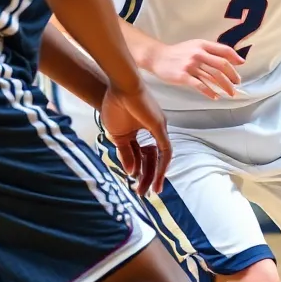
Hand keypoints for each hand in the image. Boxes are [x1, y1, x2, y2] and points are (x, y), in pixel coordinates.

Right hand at [100, 82, 171, 196]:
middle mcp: (153, 130)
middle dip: (147, 177)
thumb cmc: (115, 105)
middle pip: (152, 159)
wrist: (119, 87)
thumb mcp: (118, 136)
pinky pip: (165, 150)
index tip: (134, 184)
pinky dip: (162, 165)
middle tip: (143, 194)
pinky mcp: (160, 127)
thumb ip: (125, 154)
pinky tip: (158, 177)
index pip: (141, 155)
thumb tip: (130, 172)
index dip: (138, 170)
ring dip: (156, 175)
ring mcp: (158, 128)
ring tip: (152, 191)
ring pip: (160, 158)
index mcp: (140, 131)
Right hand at [146, 40, 243, 99]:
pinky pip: (200, 86)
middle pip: (221, 65)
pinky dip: (210, 92)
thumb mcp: (195, 46)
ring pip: (213, 77)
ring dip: (224, 86)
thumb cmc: (179, 52)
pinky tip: (215, 96)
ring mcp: (191, 65)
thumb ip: (210, 50)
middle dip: (232, 76)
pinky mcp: (184, 76)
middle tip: (237, 83)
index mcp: (202, 45)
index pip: (224, 50)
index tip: (241, 65)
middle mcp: (198, 54)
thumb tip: (229, 59)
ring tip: (230, 93)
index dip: (235, 58)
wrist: (158, 57)